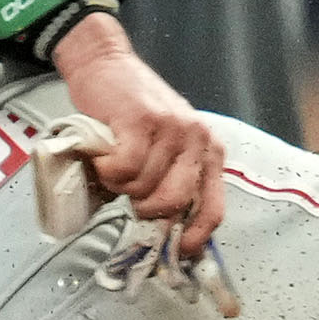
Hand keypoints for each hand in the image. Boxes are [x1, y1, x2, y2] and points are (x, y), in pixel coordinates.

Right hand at [50, 13, 225, 256]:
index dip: (194, 239)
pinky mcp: (142, 120)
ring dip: (121, 186)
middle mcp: (197, 139)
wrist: (105, 65)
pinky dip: (108, 171)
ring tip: (116, 165)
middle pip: (175, 203)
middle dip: (146, 211)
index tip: (175, 255)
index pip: (213, 208)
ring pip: (144, 187)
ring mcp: (172, 128)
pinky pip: (124, 169)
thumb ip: (170, 183)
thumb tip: (166, 236)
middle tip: (130, 198)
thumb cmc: (132, 113)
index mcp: (208, 151)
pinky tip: (105, 156)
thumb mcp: (165, 148)